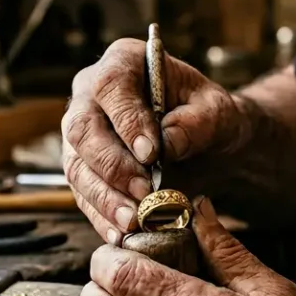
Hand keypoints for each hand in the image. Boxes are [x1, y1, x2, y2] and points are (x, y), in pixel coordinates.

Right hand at [62, 39, 244, 243]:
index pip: (111, 88)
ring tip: (133, 221)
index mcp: (123, 63)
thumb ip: (197, 122)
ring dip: (104, 198)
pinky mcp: (83, 167)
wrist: (208, 142)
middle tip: (144, 194)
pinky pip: (82, 194)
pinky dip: (100, 216)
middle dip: (112, 166)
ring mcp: (81, 133)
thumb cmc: (210, 117)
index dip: (127, 121)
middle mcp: (90, 94)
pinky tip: (120, 233)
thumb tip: (168, 143)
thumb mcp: (218, 112)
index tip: (151, 154)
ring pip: (76, 166)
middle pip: (81, 129)